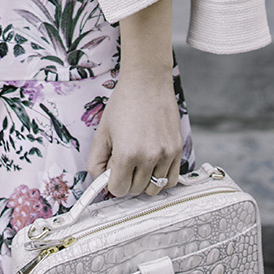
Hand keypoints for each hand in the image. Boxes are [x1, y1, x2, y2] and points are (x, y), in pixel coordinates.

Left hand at [85, 69, 182, 197]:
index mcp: (126, 154)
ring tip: (138, 161)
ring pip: (154, 188)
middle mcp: (148, 157)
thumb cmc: (124, 103)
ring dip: (143, 180)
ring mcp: (165, 155)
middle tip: (123, 160)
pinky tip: (152, 164)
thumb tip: (100, 181)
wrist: (147, 82)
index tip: (111, 172)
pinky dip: (161, 178)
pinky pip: (171, 180)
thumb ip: (96, 160)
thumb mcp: (102, 132)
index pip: (118, 190)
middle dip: (126, 180)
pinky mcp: (177, 150)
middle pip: (135, 190)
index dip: (111, 182)